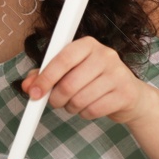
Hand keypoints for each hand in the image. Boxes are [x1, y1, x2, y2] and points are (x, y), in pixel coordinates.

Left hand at [22, 37, 152, 124]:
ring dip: (71, 107)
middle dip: (56, 98)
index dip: (45, 78)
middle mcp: (105, 55)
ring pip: (80, 99)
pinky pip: (93, 110)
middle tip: (56, 102)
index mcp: (87, 45)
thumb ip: (45, 76)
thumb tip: (28, 86)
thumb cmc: (94, 81)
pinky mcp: (125, 93)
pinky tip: (90, 108)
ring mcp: (118, 74)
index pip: (62, 59)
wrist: (130, 95)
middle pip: (69, 84)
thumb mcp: (69, 72)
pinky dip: (85, 114)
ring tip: (75, 103)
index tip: (34, 93)